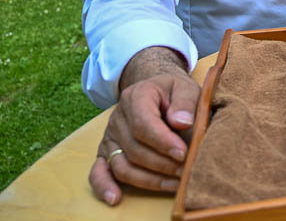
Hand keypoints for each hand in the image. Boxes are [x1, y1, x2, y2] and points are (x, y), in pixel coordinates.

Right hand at [89, 71, 199, 204]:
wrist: (156, 90)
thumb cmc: (173, 92)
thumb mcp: (184, 88)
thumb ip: (185, 103)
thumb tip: (182, 123)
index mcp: (136, 97)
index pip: (143, 124)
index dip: (163, 142)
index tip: (183, 153)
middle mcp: (118, 118)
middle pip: (134, 149)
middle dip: (162, 164)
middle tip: (186, 171)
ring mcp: (110, 136)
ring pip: (122, 165)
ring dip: (148, 179)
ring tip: (174, 184)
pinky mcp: (106, 152)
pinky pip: (99, 171)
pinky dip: (105, 186)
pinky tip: (116, 198)